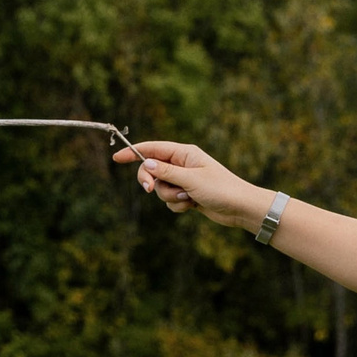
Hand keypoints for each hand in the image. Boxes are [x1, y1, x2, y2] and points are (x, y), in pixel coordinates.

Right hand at [115, 140, 275, 230]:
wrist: (240, 207)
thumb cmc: (221, 189)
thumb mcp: (191, 180)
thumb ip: (166, 172)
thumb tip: (146, 164)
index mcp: (184, 153)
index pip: (153, 148)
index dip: (133, 152)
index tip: (116, 158)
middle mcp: (182, 164)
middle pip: (152, 170)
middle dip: (151, 181)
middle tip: (150, 190)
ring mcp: (184, 180)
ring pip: (161, 188)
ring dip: (170, 196)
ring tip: (188, 199)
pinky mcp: (186, 195)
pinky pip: (170, 200)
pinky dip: (177, 205)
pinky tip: (193, 206)